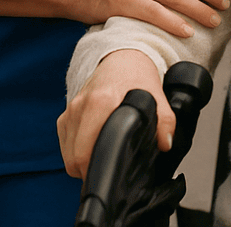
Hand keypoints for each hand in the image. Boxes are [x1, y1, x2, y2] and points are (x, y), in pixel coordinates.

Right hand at [58, 49, 170, 179]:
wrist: (121, 56)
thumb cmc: (135, 75)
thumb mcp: (156, 95)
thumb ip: (165, 121)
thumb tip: (165, 143)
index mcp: (100, 103)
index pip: (85, 151)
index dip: (97, 169)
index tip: (111, 173)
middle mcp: (80, 107)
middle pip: (74, 158)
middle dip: (90, 169)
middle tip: (110, 167)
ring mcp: (70, 110)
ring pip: (67, 153)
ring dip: (82, 160)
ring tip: (103, 154)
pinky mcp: (65, 114)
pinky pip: (65, 143)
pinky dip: (76, 150)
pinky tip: (94, 144)